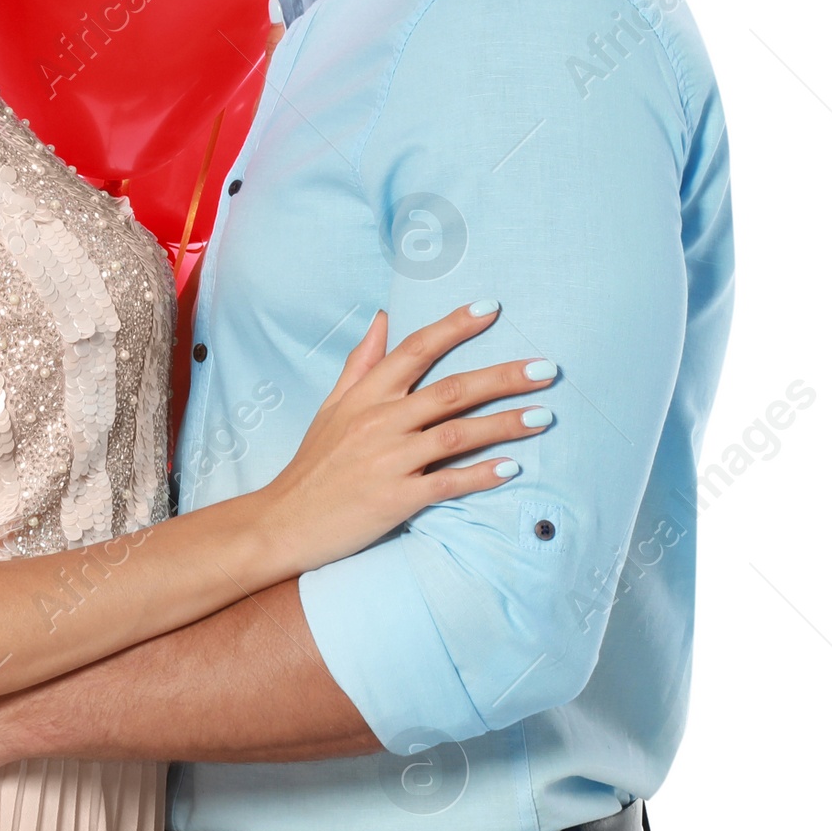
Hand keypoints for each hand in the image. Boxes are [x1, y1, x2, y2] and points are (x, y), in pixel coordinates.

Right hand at [259, 300, 555, 573]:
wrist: (284, 521)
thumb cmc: (313, 464)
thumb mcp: (331, 406)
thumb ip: (361, 362)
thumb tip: (382, 316)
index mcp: (366, 394)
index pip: (416, 348)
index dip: (455, 326)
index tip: (491, 308)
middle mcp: (380, 421)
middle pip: (452, 390)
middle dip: (503, 376)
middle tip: (547, 369)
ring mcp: (388, 459)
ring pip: (457, 434)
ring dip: (504, 424)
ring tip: (543, 417)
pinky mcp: (395, 498)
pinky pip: (447, 482)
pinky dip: (480, 474)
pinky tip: (511, 469)